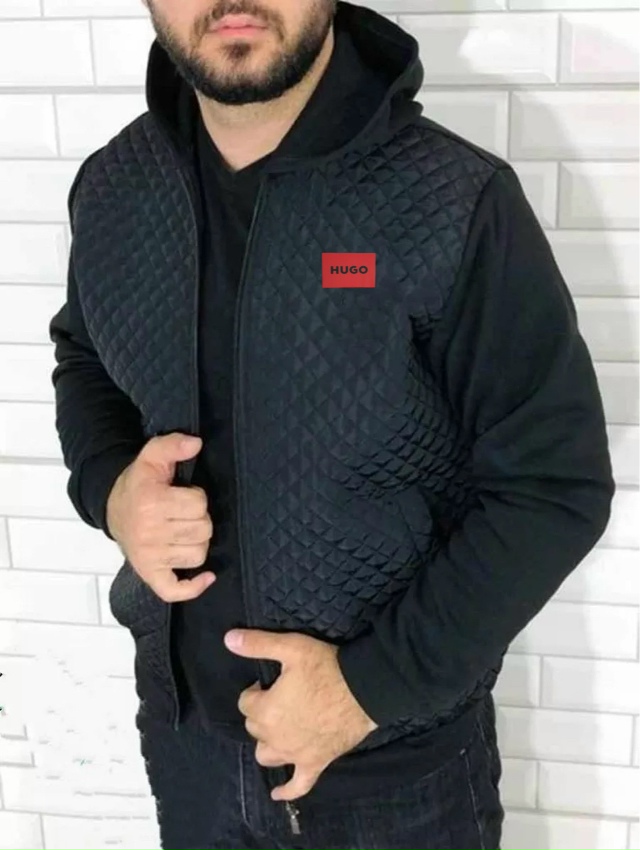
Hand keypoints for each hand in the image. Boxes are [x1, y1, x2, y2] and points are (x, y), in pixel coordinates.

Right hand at [106, 433, 215, 601]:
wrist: (112, 507)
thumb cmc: (139, 483)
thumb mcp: (152, 456)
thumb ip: (173, 444)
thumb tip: (195, 443)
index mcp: (151, 502)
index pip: (199, 504)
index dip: (197, 497)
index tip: (182, 495)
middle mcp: (149, 532)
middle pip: (203, 531)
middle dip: (199, 519)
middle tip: (182, 513)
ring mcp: (148, 557)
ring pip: (198, 555)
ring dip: (196, 543)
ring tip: (182, 531)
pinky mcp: (149, 574)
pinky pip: (174, 590)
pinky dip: (192, 586)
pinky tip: (206, 577)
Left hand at [224, 629, 378, 801]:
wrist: (364, 689)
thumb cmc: (326, 667)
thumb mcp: (292, 647)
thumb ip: (258, 644)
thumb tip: (228, 639)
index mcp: (266, 710)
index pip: (245, 703)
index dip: (255, 691)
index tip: (268, 683)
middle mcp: (275, 737)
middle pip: (254, 728)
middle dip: (261, 713)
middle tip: (278, 698)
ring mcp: (295, 755)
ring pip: (267, 756)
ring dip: (268, 743)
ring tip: (277, 729)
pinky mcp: (315, 764)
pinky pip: (298, 786)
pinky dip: (287, 791)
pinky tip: (278, 794)